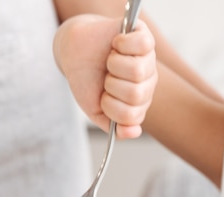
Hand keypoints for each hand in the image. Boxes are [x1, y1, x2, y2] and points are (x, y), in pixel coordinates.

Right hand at [54, 14, 156, 138]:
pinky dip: (122, 44)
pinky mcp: (144, 36)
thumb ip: (113, 127)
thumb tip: (134, 132)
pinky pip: (142, 44)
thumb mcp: (97, 110)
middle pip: (135, 93)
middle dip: (111, 86)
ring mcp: (149, 59)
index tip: (103, 97)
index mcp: (139, 102)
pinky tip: (116, 44)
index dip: (110, 107)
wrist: (74, 51)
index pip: (131, 116)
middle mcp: (148, 81)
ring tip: (109, 60)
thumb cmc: (88, 81)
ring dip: (114, 65)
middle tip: (106, 77)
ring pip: (137, 70)